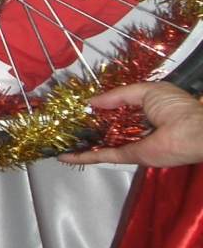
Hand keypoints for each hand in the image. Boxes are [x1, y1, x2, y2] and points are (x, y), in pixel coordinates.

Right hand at [58, 81, 202, 166]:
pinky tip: (65, 156)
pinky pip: (103, 155)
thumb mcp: (146, 91)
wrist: (194, 131)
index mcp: (141, 111)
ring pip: (100, 143)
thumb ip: (117, 95)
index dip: (96, 108)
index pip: (114, 110)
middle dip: (85, 127)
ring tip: (58, 141)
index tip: (78, 107)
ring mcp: (130, 144)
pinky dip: (84, 156)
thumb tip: (92, 102)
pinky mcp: (129, 156)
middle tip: (63, 124)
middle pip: (104, 129)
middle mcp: (134, 129)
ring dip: (80, 143)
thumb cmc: (175, 107)